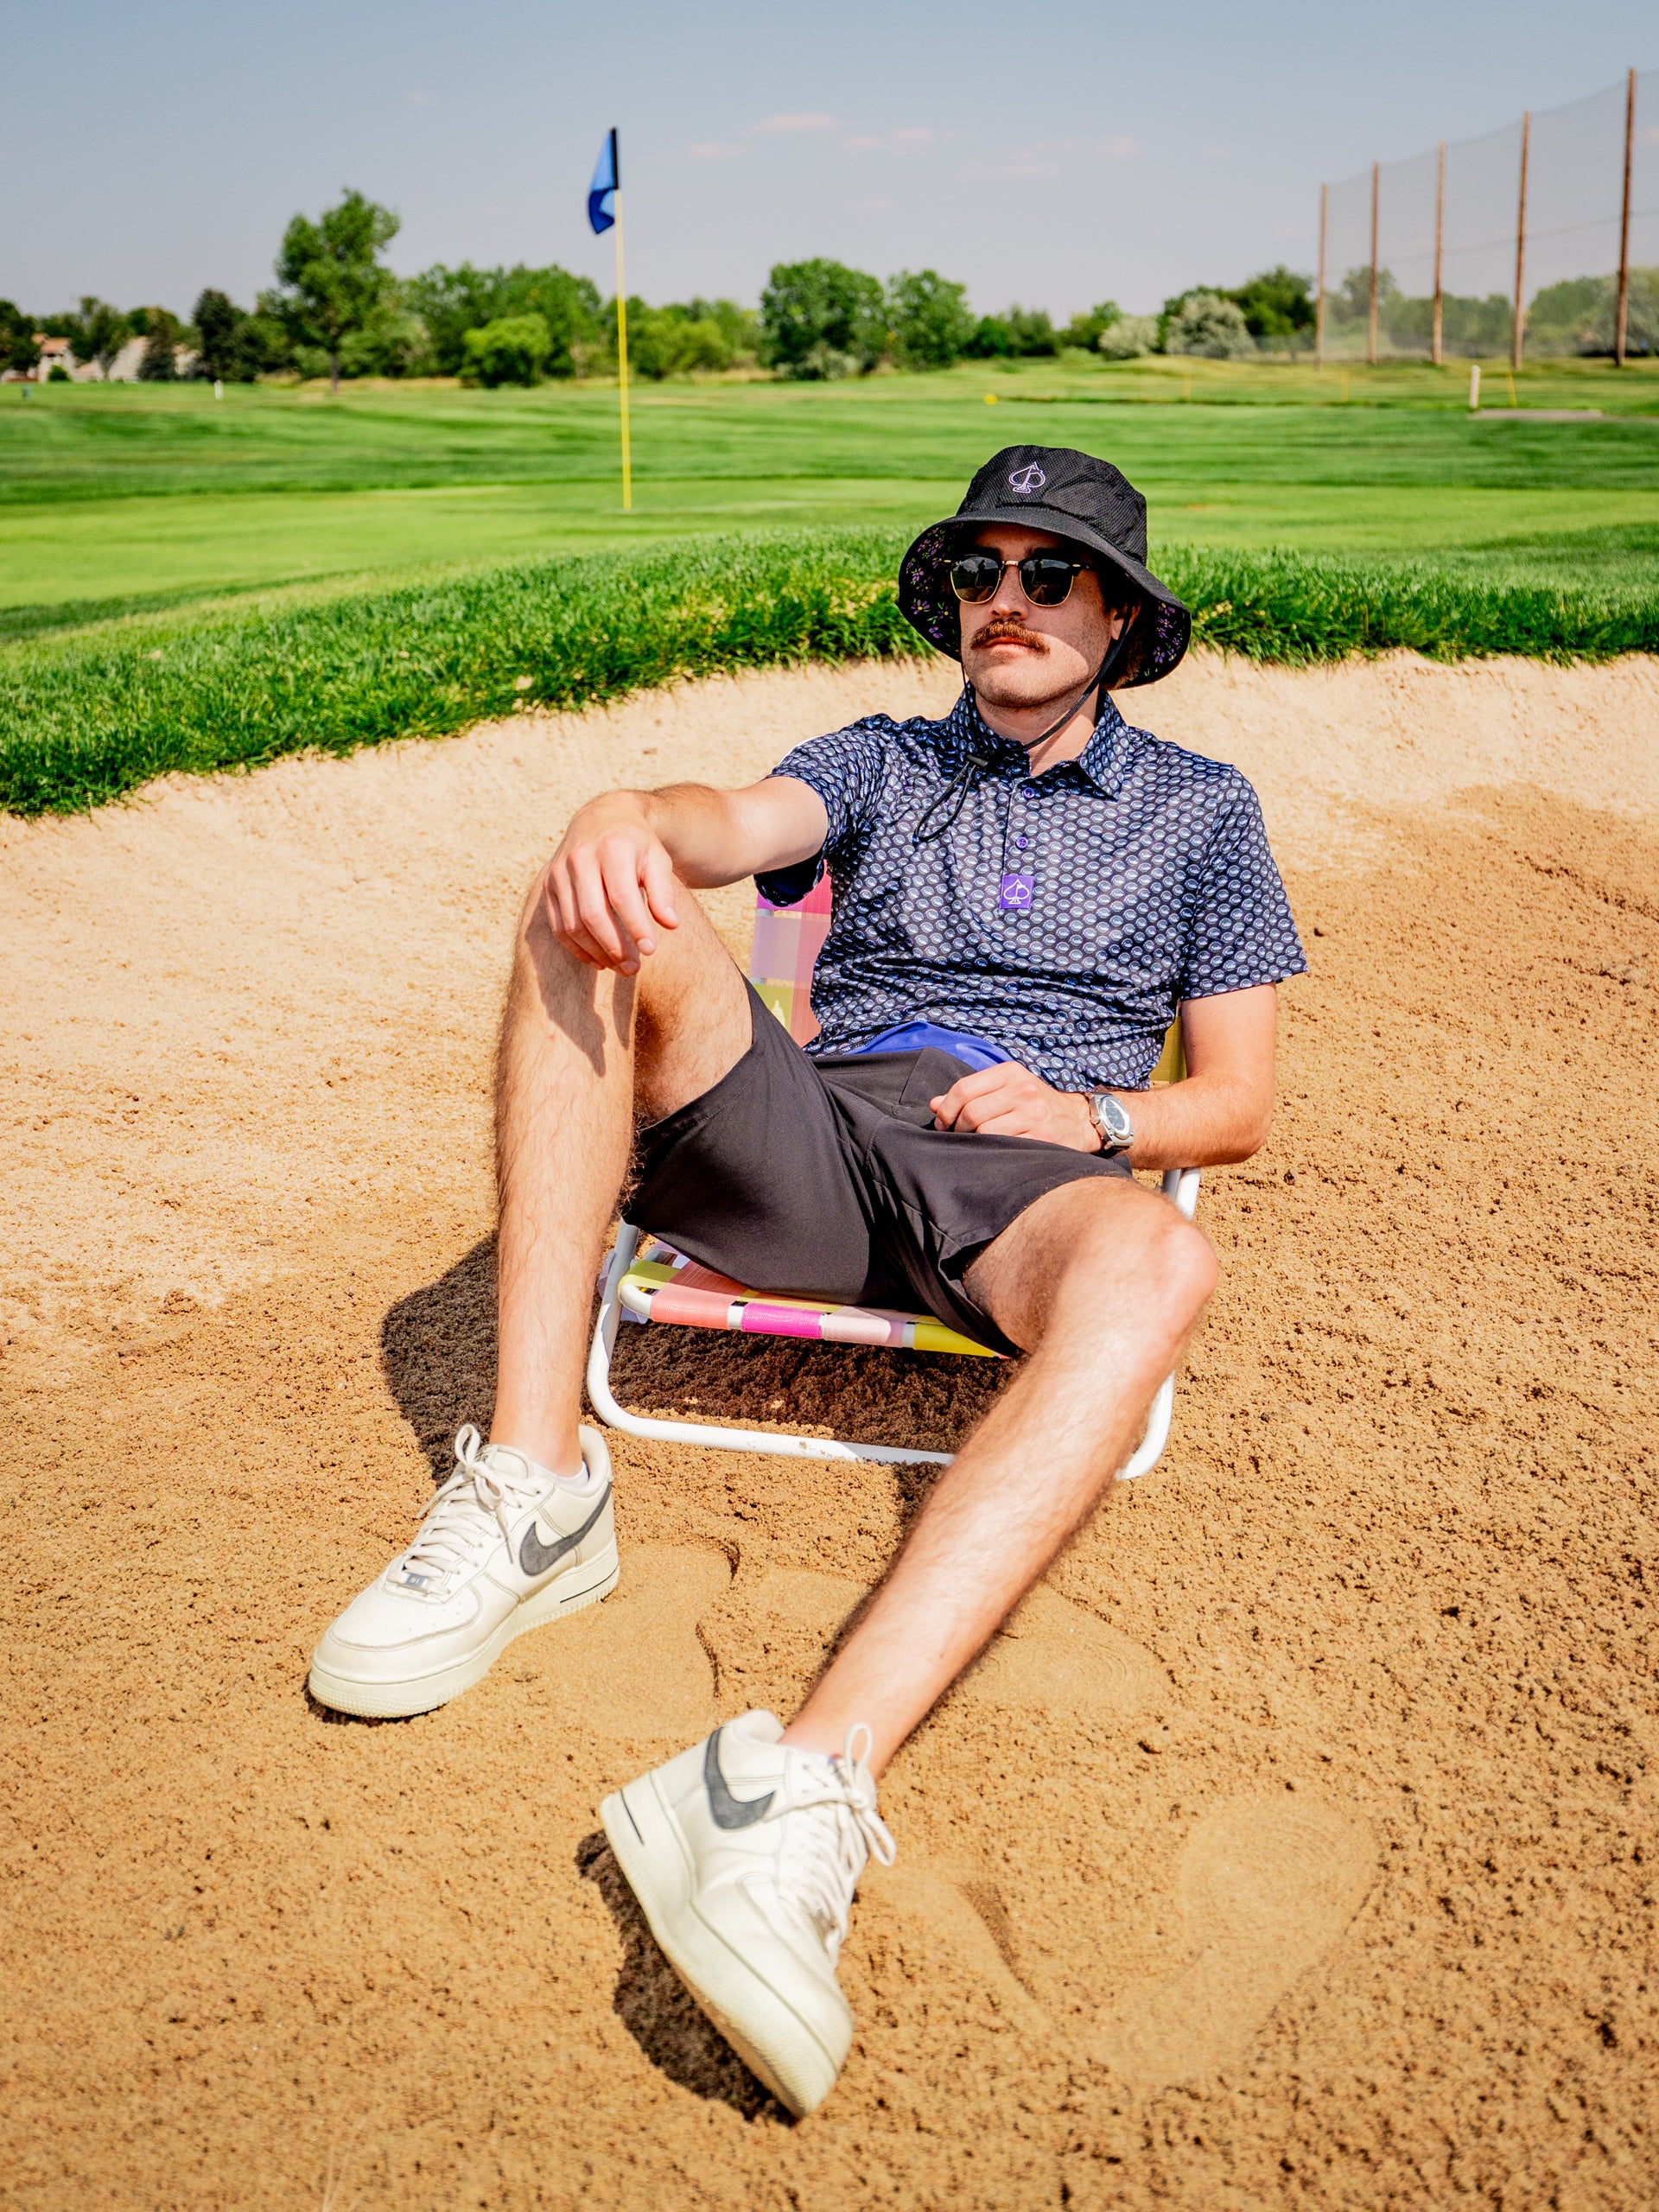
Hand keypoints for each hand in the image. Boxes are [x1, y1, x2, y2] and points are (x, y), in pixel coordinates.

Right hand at [543, 795, 679, 974]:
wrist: (602, 818)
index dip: (635, 926)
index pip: (621, 896)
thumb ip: (664, 892)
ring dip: (596, 953)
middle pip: (592, 914)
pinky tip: (599, 961)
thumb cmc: (637, 845)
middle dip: (614, 947)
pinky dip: (577, 949)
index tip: (650, 951)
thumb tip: (671, 925)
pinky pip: (558, 927)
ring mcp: (559, 873)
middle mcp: (580, 858)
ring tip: (620, 968)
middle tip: (634, 969)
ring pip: (572, 925)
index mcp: (612, 848)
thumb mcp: (658, 859)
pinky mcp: (548, 886)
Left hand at [929, 1062, 1098, 1150]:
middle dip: (958, 1129)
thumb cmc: (1035, 1104)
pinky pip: (1003, 1147)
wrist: (1079, 1120)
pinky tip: (993, 1151)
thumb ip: (972, 1093)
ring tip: (976, 1144)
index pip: (964, 1089)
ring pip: (985, 1132)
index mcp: (1010, 1073)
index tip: (943, 1124)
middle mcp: (1022, 1090)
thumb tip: (934, 1104)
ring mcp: (1034, 1113)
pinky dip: (992, 1151)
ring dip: (974, 1142)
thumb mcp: (1006, 1089)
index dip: (946, 1110)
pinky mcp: (1042, 1136)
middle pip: (971, 1112)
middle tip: (959, 1137)